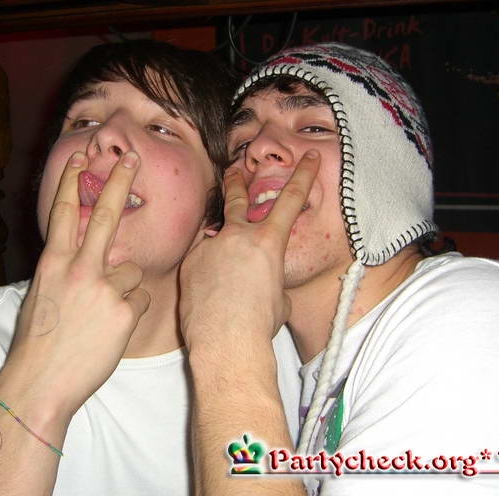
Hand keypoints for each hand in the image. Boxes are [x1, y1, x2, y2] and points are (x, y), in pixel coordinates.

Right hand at [0, 150, 150, 420]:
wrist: (39, 383)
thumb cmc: (38, 342)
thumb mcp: (43, 294)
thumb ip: (66, 269)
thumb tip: (87, 255)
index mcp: (53, 263)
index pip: (63, 212)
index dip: (71, 181)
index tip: (79, 155)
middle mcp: (78, 269)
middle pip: (103, 215)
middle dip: (119, 181)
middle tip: (134, 157)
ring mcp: (103, 289)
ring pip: (132, 272)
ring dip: (124, 290)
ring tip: (101, 317)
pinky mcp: (124, 312)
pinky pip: (140, 300)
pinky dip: (130, 313)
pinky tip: (110, 331)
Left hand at [179, 150, 319, 355]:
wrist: (226, 340)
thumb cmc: (259, 324)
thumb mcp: (278, 297)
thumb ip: (268, 276)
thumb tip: (259, 279)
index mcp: (268, 243)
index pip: (290, 200)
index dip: (303, 175)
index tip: (308, 158)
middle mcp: (238, 236)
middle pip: (238, 199)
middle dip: (238, 181)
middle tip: (234, 168)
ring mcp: (210, 246)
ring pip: (215, 238)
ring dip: (219, 249)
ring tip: (221, 271)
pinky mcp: (190, 261)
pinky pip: (200, 260)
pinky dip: (205, 272)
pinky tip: (208, 293)